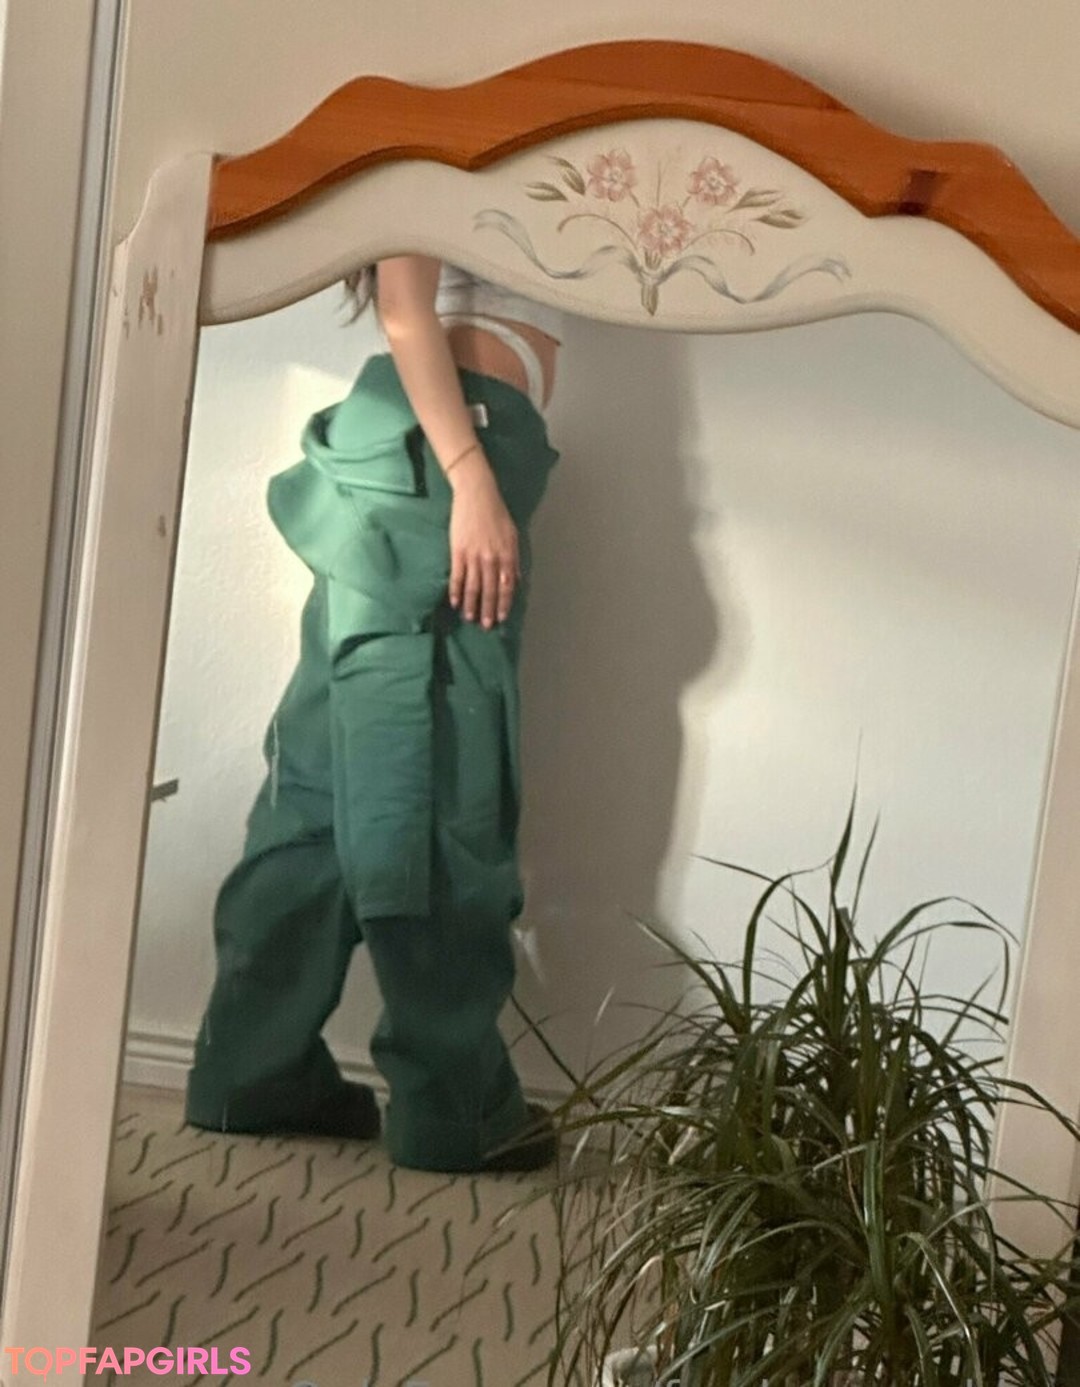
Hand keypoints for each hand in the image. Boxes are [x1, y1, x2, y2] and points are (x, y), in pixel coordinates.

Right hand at [447, 451, 519, 626]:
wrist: (477, 494)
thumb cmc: (497, 514)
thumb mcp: (513, 535)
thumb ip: (514, 560)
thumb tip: (515, 581)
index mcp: (507, 555)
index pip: (506, 587)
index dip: (504, 604)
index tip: (501, 617)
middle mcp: (491, 559)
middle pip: (490, 591)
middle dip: (488, 610)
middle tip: (486, 626)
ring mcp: (473, 556)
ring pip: (473, 587)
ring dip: (471, 605)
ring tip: (470, 618)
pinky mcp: (458, 551)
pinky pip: (457, 576)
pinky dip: (456, 591)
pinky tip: (455, 602)